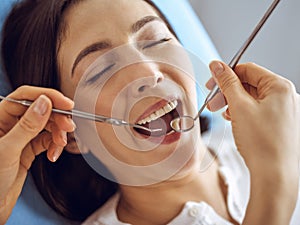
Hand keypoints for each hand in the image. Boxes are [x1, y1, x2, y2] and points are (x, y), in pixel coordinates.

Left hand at [0, 86, 74, 222]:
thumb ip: (27, 126)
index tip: (67, 104)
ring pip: (47, 125)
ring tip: (60, 146)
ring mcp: (21, 137)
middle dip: (57, 119)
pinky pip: (47, 140)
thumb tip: (44, 103)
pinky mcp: (28, 149)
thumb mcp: (8, 150)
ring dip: (58, 134)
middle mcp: (10, 124)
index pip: (25, 97)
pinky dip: (55, 146)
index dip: (48, 97)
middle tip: (68, 128)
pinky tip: (54, 154)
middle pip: (41, 110)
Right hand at [207, 61, 299, 223]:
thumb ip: (227, 83)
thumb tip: (217, 65)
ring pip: (253, 98)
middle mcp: (286, 96)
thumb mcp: (239, 106)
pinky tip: (234, 120)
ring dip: (234, 103)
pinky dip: (243, 112)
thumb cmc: (262, 143)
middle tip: (213, 102)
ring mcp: (284, 111)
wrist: (274, 175)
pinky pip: (258, 110)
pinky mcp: (280, 124)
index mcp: (280, 87)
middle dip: (228, 92)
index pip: (248, 70)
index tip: (212, 82)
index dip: (226, 74)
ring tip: (222, 113)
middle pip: (250, 84)